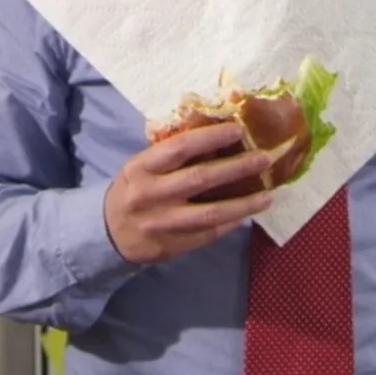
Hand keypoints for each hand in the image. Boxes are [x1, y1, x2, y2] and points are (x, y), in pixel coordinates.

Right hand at [104, 121, 275, 264]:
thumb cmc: (133, 189)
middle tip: (264, 158)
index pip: (180, 148)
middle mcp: (151, 194)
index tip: (238, 130)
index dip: (211, 137)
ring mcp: (162, 223)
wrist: (107, 232)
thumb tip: (217, 140)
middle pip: (200, 179)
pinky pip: (209, 233)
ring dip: (243, 203)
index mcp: (141, 168)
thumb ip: (171, 157)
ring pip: (210, 213)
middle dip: (236, 168)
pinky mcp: (173, 245)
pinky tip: (248, 214)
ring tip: (268, 195)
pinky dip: (231, 223)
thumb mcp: (141, 167)